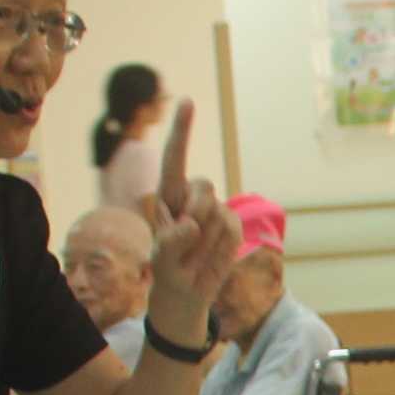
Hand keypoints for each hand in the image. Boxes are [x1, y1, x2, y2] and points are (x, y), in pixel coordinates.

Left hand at [139, 104, 242, 328]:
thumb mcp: (161, 259)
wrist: (186, 292)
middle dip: (194, 215)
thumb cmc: (168, 269)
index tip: (188, 101)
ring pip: (218, 213)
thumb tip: (192, 224)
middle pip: (203, 189)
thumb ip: (171, 241)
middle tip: (184, 245)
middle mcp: (192, 196)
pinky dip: (221, 248)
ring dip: (205, 241)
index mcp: (168, 194)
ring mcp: (215, 210)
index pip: (176, 158)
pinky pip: (232, 230)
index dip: (183, 131)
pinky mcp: (233, 226)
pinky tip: (211, 257)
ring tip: (195, 256)